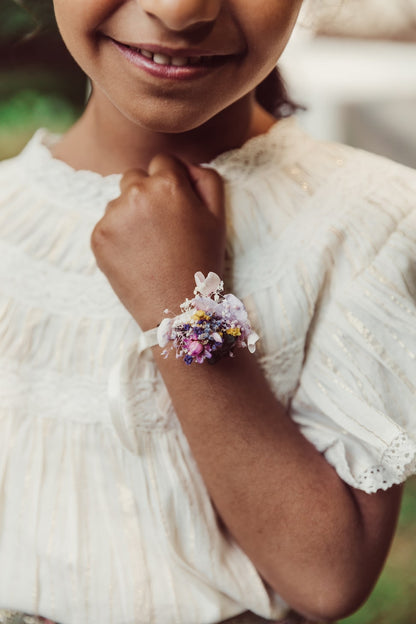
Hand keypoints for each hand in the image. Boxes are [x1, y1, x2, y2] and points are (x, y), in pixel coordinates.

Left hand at [91, 154, 225, 329]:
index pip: (162, 162)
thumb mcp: (218, 217)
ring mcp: (113, 216)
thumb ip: (206, 178)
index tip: (175, 206)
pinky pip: (106, 225)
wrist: (177, 307)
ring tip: (150, 246)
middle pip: (135, 177)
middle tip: (162, 228)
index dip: (171, 182)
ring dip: (131, 215)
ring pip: (119, 201)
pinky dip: (118, 237)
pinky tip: (136, 256)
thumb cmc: (202, 261)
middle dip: (147, 194)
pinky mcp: (97, 237)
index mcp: (167, 184)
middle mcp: (135, 193)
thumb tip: (185, 165)